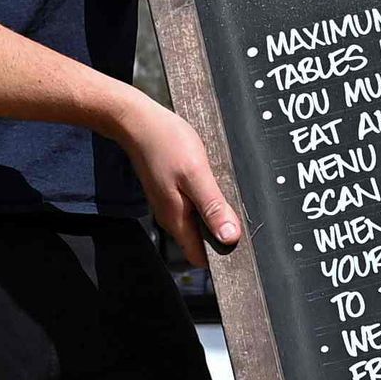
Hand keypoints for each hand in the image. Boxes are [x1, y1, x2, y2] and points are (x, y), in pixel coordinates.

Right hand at [115, 94, 242, 260]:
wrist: (137, 122)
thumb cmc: (166, 143)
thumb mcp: (196, 174)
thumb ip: (212, 207)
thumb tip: (229, 237)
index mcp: (178, 220)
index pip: (200, 257)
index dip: (222, 257)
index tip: (242, 247)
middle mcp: (172, 218)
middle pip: (200, 242)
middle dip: (222, 236)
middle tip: (243, 219)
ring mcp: (170, 205)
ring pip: (198, 224)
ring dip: (215, 218)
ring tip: (231, 201)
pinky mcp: (170, 192)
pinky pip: (193, 207)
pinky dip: (206, 203)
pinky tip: (214, 187)